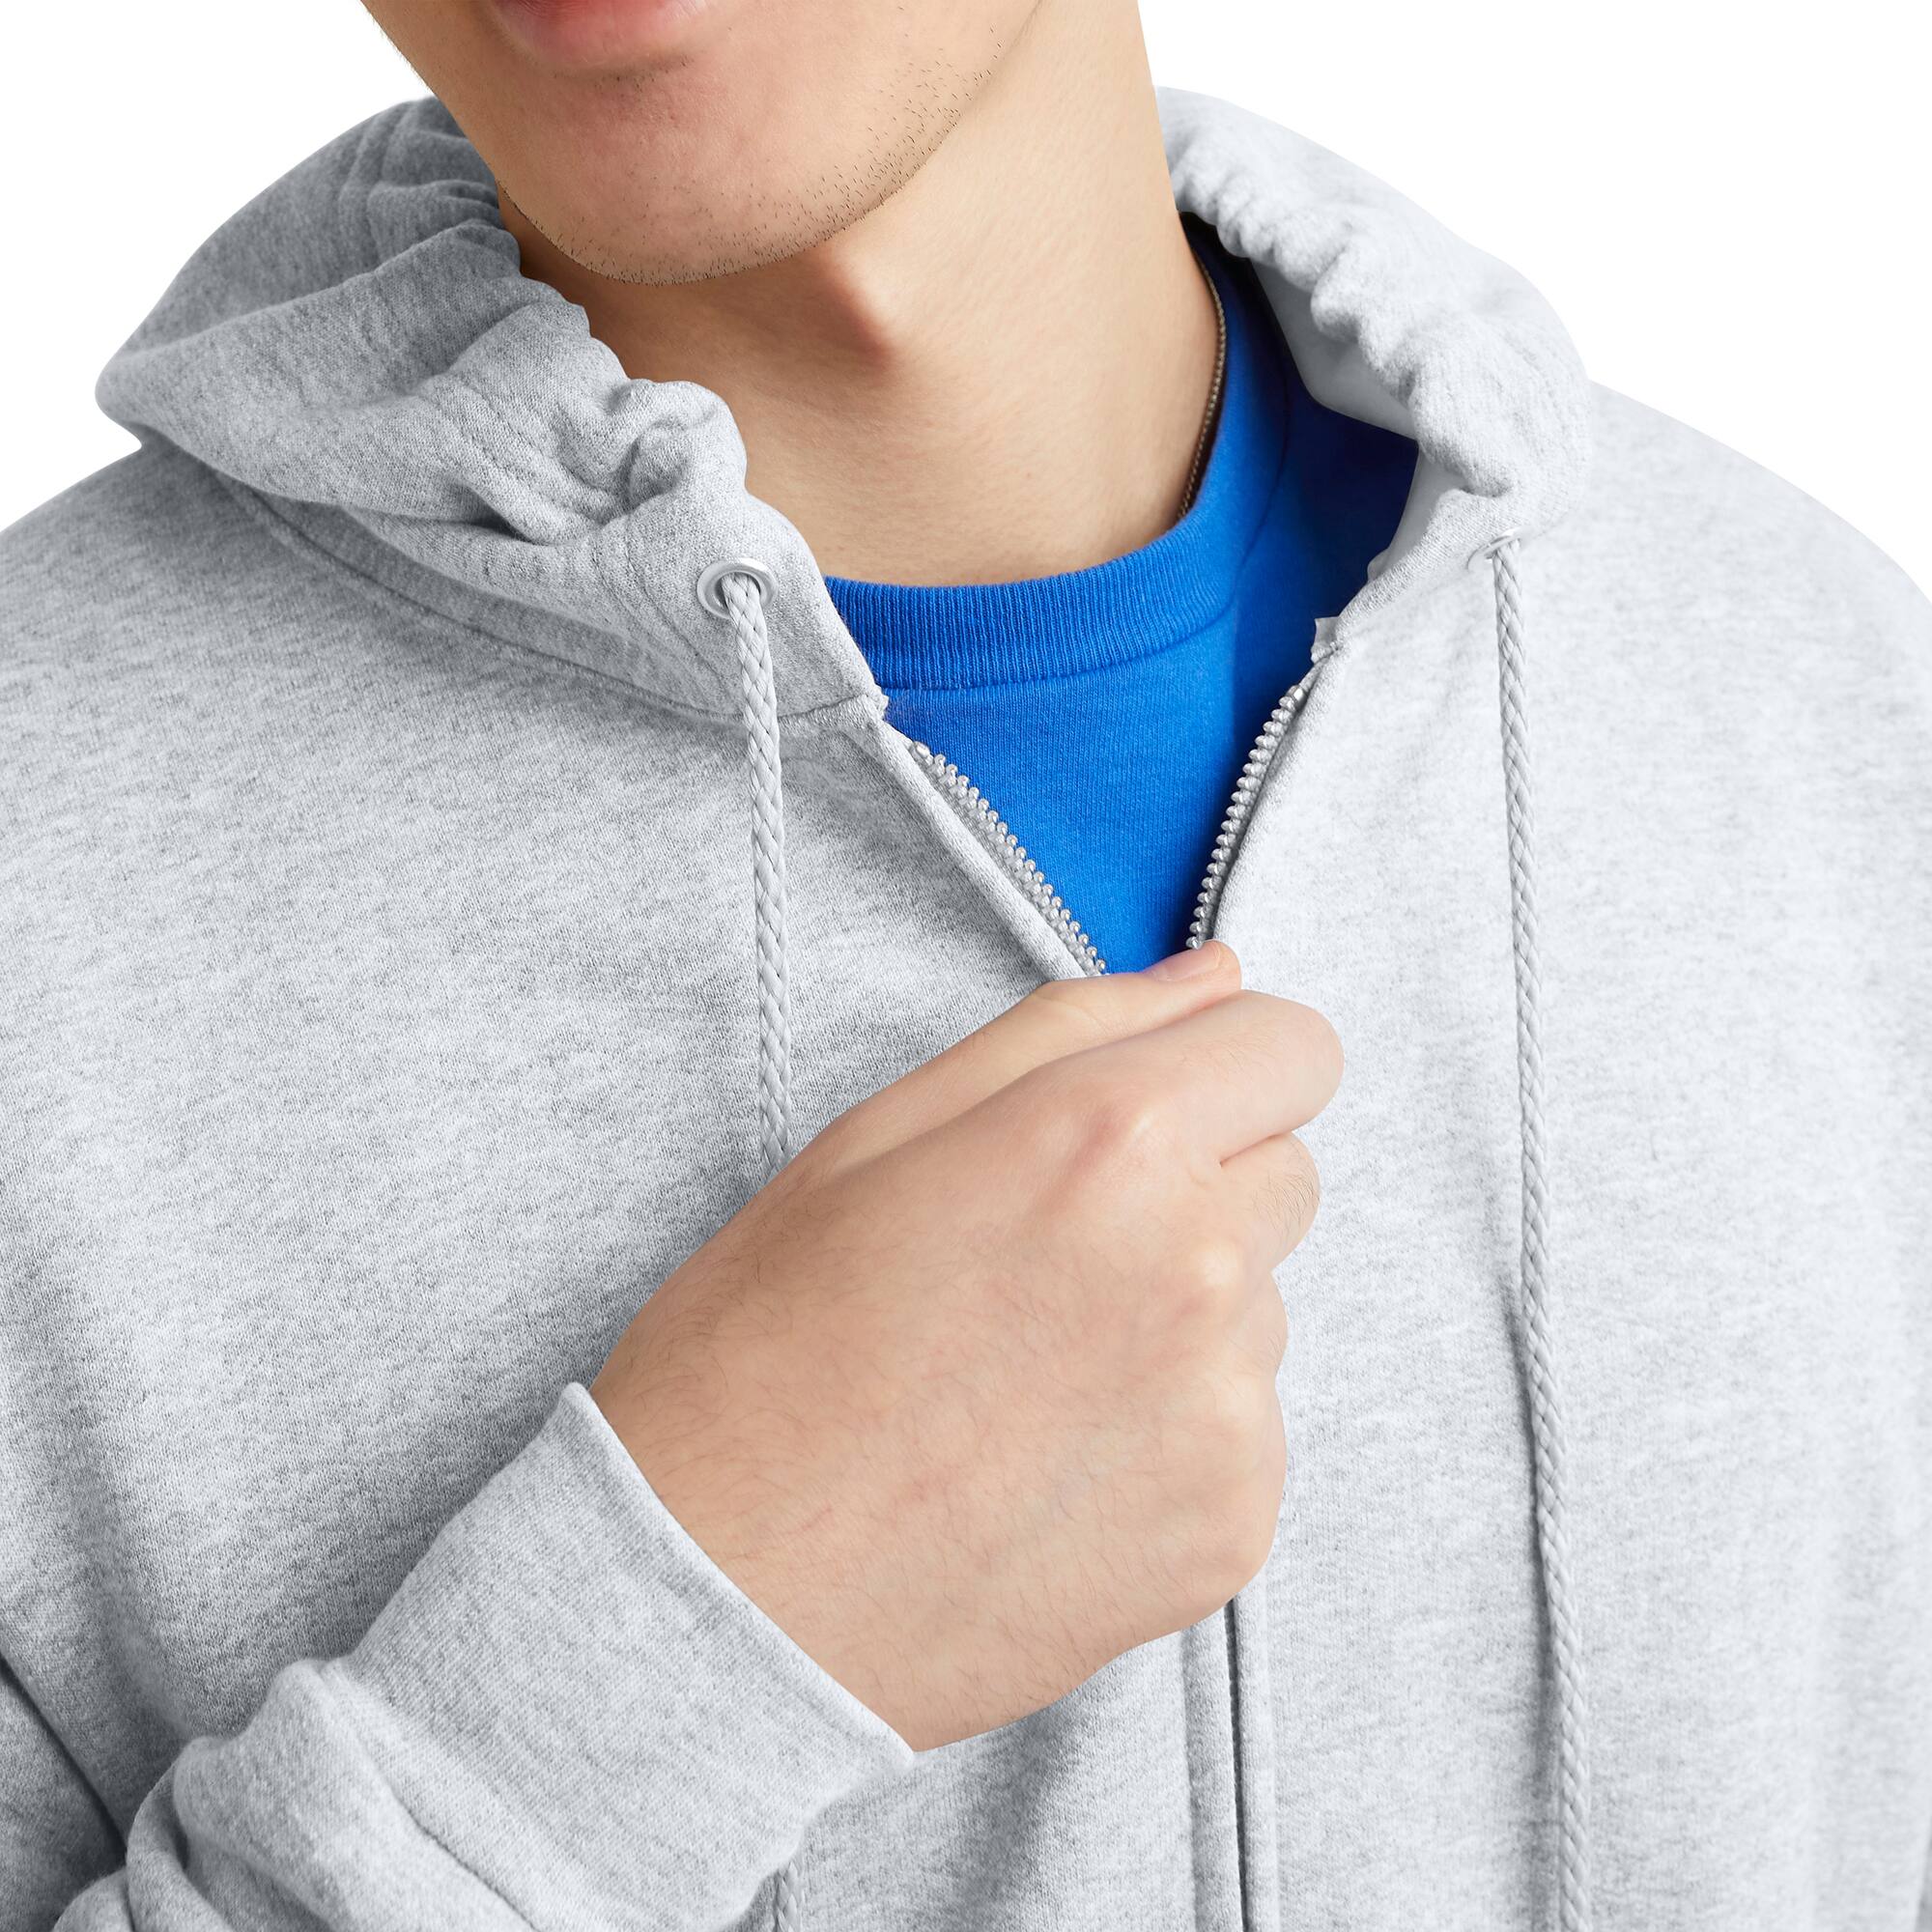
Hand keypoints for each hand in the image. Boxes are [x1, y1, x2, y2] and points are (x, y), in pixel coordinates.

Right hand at [592, 940, 1340, 1749]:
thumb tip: (1218, 978)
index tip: (1154, 1108)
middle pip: (1285, 1171)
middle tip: (1047, 1252)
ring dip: (1179, 1316)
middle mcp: (1198, 1267)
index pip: (1292, 1047)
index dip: (1219, 1064)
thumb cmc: (763, 1356)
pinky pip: (1244, 1429)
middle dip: (1196, 1186)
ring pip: (1260, 1305)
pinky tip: (1048, 1459)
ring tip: (1025, 1371)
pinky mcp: (1231, 1529)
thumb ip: (1071, 1031)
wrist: (721, 1603)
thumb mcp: (876, 1137)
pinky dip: (1170, 1434)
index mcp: (1111, 1142)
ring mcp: (1225, 1411)